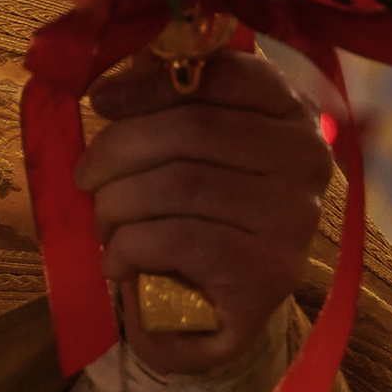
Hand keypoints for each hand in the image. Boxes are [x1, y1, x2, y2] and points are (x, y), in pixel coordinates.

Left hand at [76, 46, 330, 378]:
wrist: (227, 316)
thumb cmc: (206, 223)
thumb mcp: (196, 157)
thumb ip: (172, 110)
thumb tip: (111, 88)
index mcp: (292, 113)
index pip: (222, 75)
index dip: (152, 83)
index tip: (101, 100)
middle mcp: (305, 159)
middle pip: (191, 130)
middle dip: (119, 150)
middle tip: (85, 177)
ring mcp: (293, 217)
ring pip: (179, 185)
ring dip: (118, 204)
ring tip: (103, 224)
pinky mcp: (268, 271)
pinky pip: (179, 239)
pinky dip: (131, 248)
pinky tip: (117, 263)